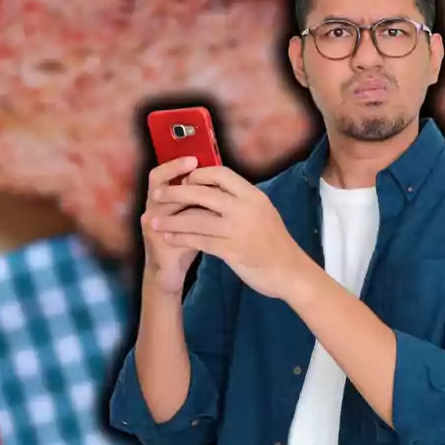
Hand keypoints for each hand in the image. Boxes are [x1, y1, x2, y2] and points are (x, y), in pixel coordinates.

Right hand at [136, 156, 217, 295]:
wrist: (170, 270)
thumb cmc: (185, 238)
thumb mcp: (191, 214)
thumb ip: (199, 198)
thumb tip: (219, 175)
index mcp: (159, 200)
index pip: (159, 175)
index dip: (173, 165)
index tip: (193, 157)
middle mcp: (151, 209)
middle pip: (157, 185)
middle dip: (175, 172)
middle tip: (194, 163)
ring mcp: (152, 226)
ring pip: (164, 205)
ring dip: (184, 195)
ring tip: (205, 191)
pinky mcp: (158, 242)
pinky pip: (174, 228)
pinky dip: (190, 222)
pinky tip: (209, 218)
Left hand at [150, 166, 315, 299]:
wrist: (290, 270)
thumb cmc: (274, 241)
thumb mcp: (263, 211)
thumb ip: (241, 200)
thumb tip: (214, 188)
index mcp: (253, 195)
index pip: (221, 174)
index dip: (199, 174)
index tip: (185, 179)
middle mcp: (245, 208)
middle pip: (202, 193)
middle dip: (175, 193)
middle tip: (157, 195)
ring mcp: (239, 230)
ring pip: (196, 219)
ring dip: (171, 221)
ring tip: (154, 222)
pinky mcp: (233, 251)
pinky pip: (200, 241)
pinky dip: (182, 239)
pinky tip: (170, 239)